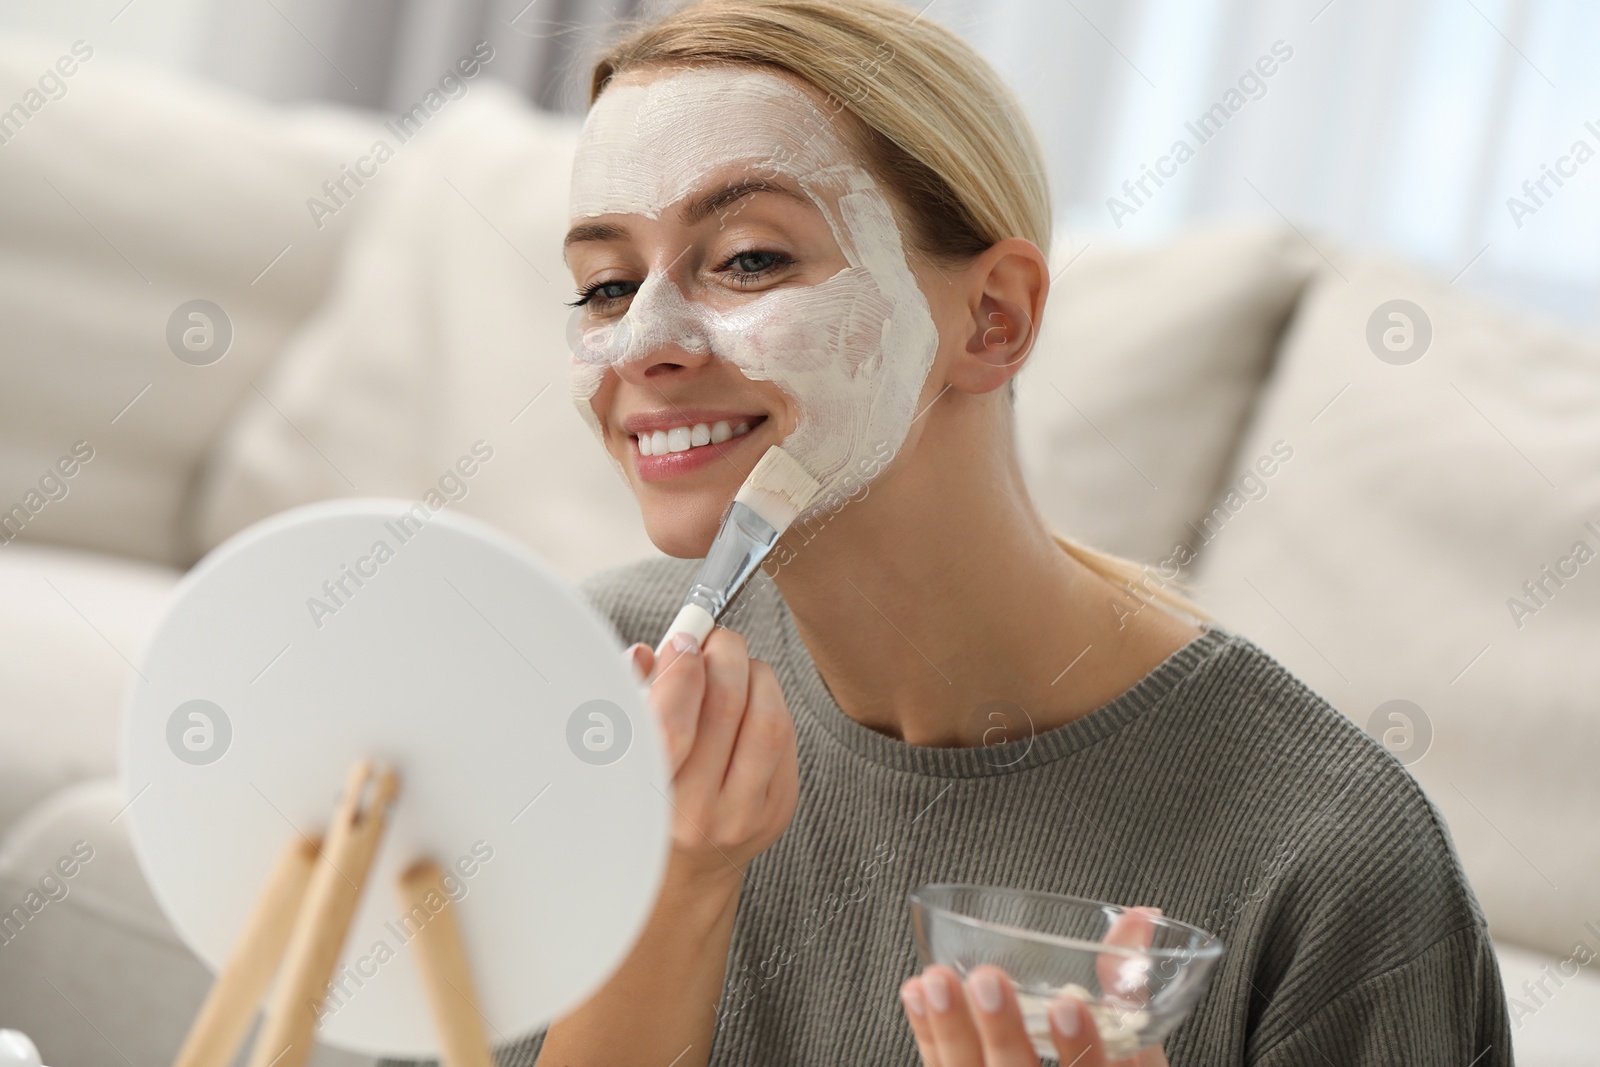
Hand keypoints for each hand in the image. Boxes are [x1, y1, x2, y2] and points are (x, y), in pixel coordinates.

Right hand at [626, 628, 799, 882]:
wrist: (685, 874)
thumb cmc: (647, 802)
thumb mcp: (619, 757)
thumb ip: (627, 702)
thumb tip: (645, 654)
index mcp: (648, 799)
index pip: (670, 724)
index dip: (680, 668)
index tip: (681, 641)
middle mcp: (698, 813)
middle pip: (726, 706)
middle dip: (722, 654)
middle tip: (713, 641)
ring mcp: (745, 814)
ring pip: (768, 719)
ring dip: (754, 673)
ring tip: (735, 664)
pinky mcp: (779, 809)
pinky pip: (786, 737)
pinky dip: (771, 701)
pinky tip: (751, 697)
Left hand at [900, 907, 1170, 1066]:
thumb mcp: (1134, 1053)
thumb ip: (1131, 991)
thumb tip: (1139, 916)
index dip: (1081, 1049)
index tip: (1069, 1004)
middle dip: (1002, 1032)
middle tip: (990, 980)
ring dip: (950, 1029)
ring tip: (935, 981)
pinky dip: (927, 1032)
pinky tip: (916, 992)